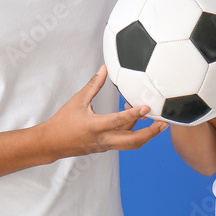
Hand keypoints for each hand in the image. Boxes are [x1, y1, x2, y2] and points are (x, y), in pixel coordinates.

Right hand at [40, 66, 166, 158]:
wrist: (51, 144)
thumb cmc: (63, 122)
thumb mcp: (77, 100)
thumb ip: (93, 85)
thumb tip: (104, 68)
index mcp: (95, 126)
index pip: (119, 120)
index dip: (134, 114)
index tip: (148, 107)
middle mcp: (103, 139)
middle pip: (133, 141)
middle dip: (151, 133)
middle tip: (164, 123)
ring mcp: (105, 145)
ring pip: (130, 144)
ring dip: (145, 135)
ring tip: (156, 123)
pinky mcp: (105, 147)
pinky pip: (123, 141)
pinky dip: (132, 132)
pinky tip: (135, 120)